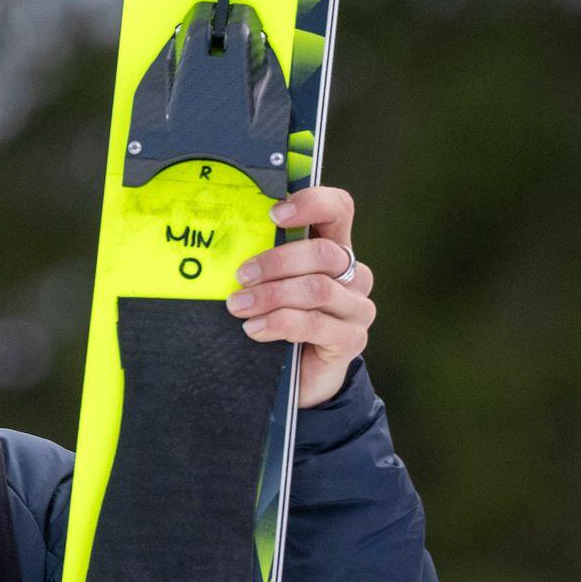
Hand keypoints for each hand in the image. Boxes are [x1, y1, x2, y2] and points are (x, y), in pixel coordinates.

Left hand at [224, 185, 374, 407]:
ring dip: (271, 295)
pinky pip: (315, 324)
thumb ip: (263, 264)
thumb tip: (223, 245)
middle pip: (324, 253)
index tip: (274, 213)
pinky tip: (255, 329)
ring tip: (238, 305)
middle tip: (240, 276)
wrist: (299, 378)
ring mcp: (356, 308)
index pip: (338, 209)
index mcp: (333, 250)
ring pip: (316, 289)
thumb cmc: (279, 320)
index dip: (312, 203)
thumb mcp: (271, 286)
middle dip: (276, 261)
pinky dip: (280, 323)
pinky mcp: (351, 339)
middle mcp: (353, 275)